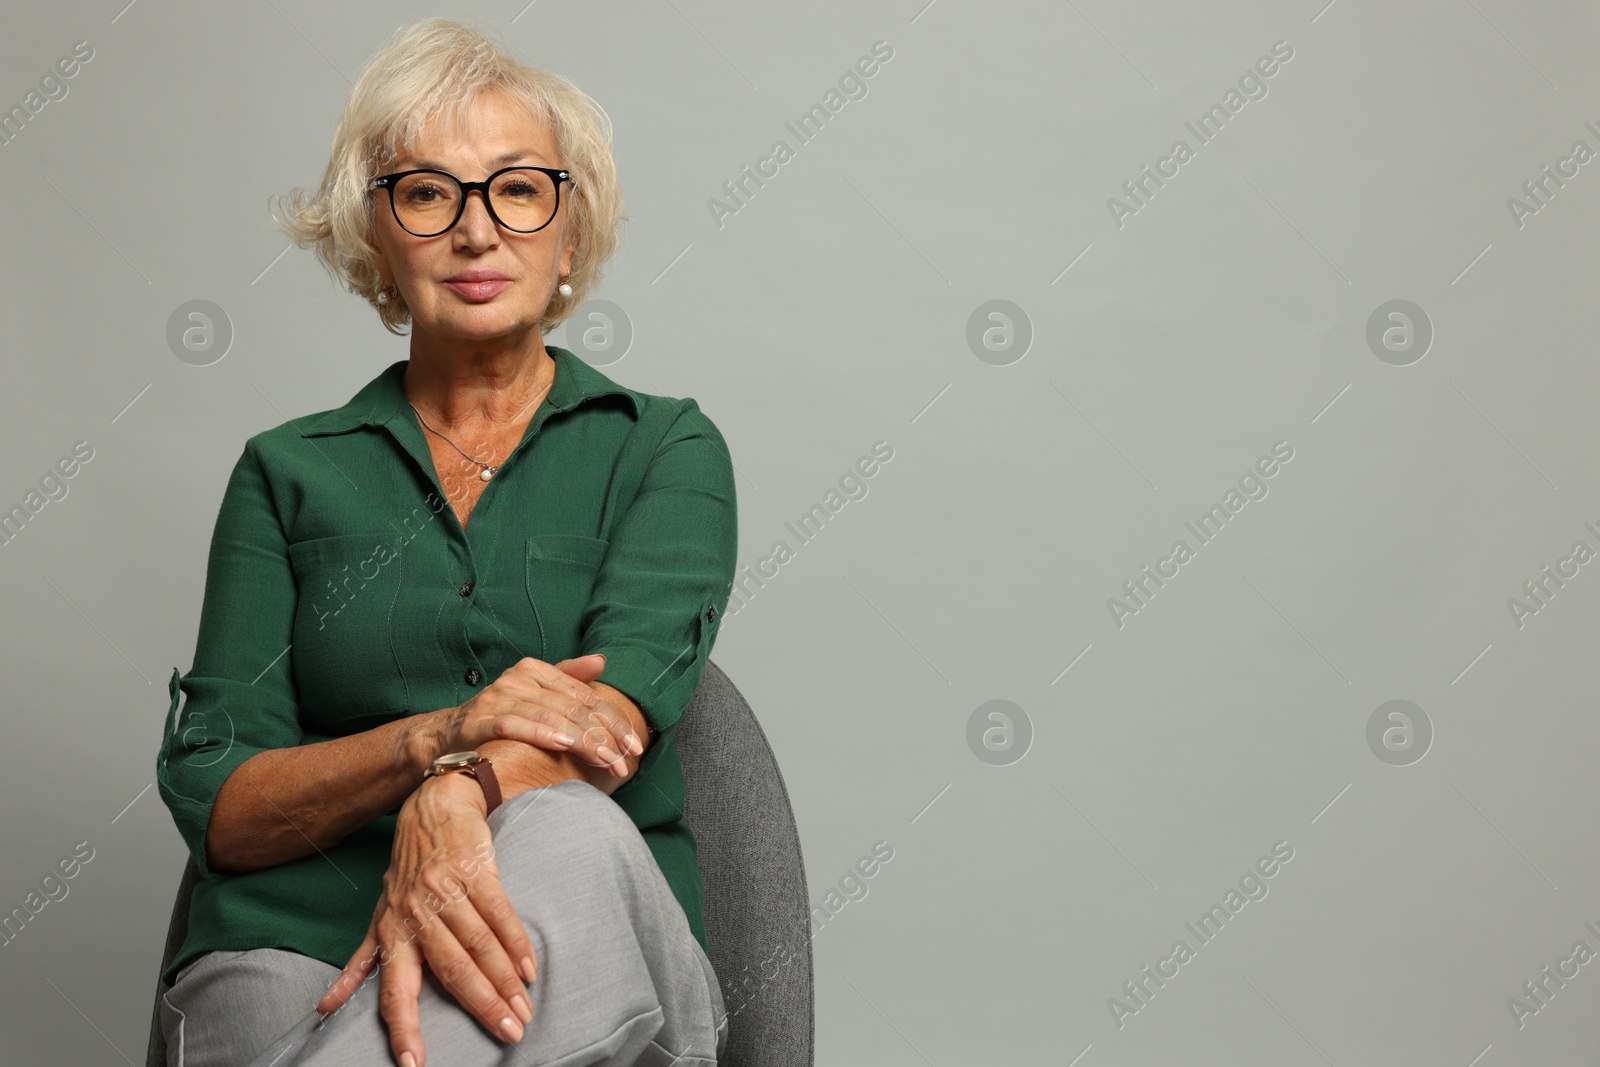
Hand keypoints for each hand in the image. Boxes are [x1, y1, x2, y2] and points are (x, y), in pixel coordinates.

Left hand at [316, 772, 533, 1066]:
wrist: (434, 806)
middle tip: (510, 1034)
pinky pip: (500, 914)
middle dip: (483, 1007)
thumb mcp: (379, 916)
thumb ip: (361, 964)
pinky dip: (517, 944)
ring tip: (525, 1010)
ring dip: (507, 982)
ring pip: (480, 946)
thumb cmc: (408, 869)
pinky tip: (530, 969)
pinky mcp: (475, 871)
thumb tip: (326, 1009)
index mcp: (392, 933)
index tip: (415, 1064)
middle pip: (453, 971)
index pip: (395, 991)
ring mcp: (446, 891)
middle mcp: (416, 915)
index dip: (404, 1028)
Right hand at [419, 655, 643, 778]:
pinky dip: (542, 733)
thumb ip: (569, 679)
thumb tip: (602, 661)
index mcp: (537, 670)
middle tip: (624, 762)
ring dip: (582, 740)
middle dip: (604, 736)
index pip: (586, 695)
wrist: (448, 737)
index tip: (634, 746)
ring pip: (551, 716)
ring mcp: (499, 696)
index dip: (614, 720)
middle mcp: (519, 678)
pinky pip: (516, 724)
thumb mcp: (536, 697)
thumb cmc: (501, 718)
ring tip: (605, 759)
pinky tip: (563, 745)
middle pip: (573, 707)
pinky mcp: (481, 718)